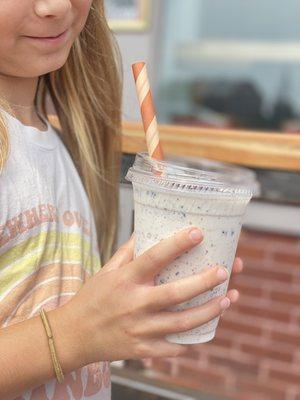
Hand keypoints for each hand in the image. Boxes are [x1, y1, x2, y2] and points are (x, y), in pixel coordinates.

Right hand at [62, 228, 242, 363]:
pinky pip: (173, 347)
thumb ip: (128, 250)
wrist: (73, 336)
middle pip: (175, 293)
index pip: (154, 257)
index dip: (177, 244)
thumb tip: (148, 228)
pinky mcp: (142, 350)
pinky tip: (207, 327)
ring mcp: (139, 329)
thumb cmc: (92, 298)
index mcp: (125, 279)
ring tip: (228, 298)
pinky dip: (192, 339)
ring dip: (208, 311)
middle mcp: (134, 304)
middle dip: (204, 281)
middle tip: (224, 270)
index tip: (198, 232)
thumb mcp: (106, 270)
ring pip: (181, 323)